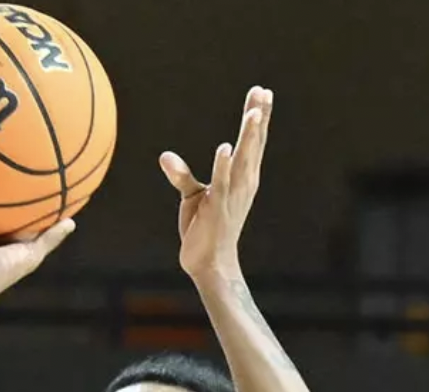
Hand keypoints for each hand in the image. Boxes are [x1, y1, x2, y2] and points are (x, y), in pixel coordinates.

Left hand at [159, 87, 272, 279]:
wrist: (209, 263)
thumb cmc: (204, 229)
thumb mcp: (192, 196)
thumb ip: (182, 175)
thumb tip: (165, 156)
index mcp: (241, 178)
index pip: (251, 143)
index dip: (257, 118)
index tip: (262, 92)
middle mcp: (242, 183)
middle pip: (252, 145)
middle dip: (257, 117)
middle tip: (263, 91)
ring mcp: (231, 195)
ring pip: (241, 159)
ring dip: (247, 136)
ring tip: (253, 111)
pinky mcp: (216, 206)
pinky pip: (220, 182)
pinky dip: (222, 165)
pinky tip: (225, 147)